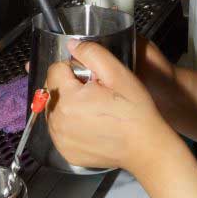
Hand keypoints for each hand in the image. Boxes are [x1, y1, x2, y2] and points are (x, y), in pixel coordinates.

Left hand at [46, 40, 177, 174]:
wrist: (145, 146)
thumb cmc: (134, 111)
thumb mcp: (118, 73)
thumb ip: (92, 53)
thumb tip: (71, 45)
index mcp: (68, 99)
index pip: (55, 70)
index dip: (74, 69)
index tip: (92, 78)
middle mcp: (57, 121)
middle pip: (52, 90)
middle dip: (69, 87)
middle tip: (96, 94)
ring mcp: (60, 140)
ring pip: (54, 110)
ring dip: (68, 105)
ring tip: (94, 110)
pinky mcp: (65, 152)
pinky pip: (60, 130)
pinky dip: (70, 124)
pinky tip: (91, 124)